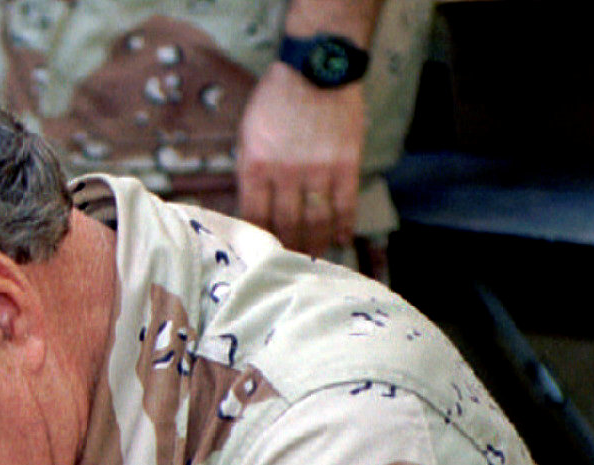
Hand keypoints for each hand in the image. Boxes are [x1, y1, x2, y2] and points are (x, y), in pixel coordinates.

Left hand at [236, 60, 365, 257]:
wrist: (316, 69)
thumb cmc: (276, 100)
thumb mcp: (247, 134)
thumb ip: (249, 171)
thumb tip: (248, 210)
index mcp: (255, 166)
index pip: (253, 216)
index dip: (256, 241)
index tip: (259, 257)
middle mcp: (285, 173)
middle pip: (285, 225)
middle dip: (286, 250)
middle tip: (288, 266)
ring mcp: (317, 170)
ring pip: (315, 220)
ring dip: (315, 244)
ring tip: (314, 260)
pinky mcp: (346, 164)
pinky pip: (345, 204)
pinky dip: (344, 225)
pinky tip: (342, 240)